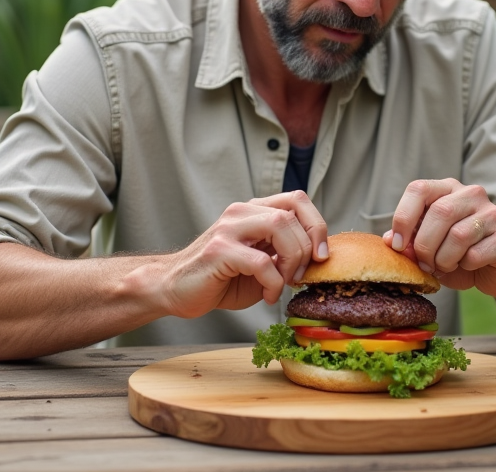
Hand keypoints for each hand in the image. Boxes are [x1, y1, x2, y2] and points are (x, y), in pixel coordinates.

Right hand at [159, 191, 328, 318]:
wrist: (174, 289)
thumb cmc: (220, 279)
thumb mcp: (261, 262)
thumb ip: (284, 252)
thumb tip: (320, 256)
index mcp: (253, 211)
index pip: (297, 199)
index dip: (317, 225)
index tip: (321, 256)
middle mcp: (241, 212)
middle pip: (292, 213)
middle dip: (306, 249)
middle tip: (299, 277)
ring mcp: (228, 229)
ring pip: (279, 227)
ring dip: (292, 261)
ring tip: (284, 283)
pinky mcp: (218, 250)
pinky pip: (261, 262)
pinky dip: (274, 283)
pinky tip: (269, 296)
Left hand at [384, 178, 495, 299]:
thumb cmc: (461, 256)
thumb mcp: (430, 248)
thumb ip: (410, 241)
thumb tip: (388, 239)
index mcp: (447, 189)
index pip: (418, 189)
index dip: (403, 217)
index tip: (396, 244)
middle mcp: (471, 194)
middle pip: (439, 212)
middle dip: (424, 245)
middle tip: (425, 264)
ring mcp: (492, 213)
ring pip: (458, 235)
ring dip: (444, 259)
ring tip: (446, 266)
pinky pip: (476, 253)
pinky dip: (465, 266)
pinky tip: (469, 266)